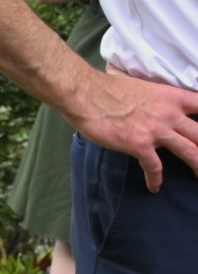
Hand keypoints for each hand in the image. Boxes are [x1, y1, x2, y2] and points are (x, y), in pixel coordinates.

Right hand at [63, 64, 197, 191]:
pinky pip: (154, 166)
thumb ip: (154, 97)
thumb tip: (150, 100)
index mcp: (172, 97)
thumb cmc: (108, 87)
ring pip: (189, 151)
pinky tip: (154, 187)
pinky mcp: (140, 145)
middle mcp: (170, 114)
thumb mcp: (142, 87)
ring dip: (197, 166)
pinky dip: (155, 179)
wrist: (86, 94)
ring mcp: (156, 130)